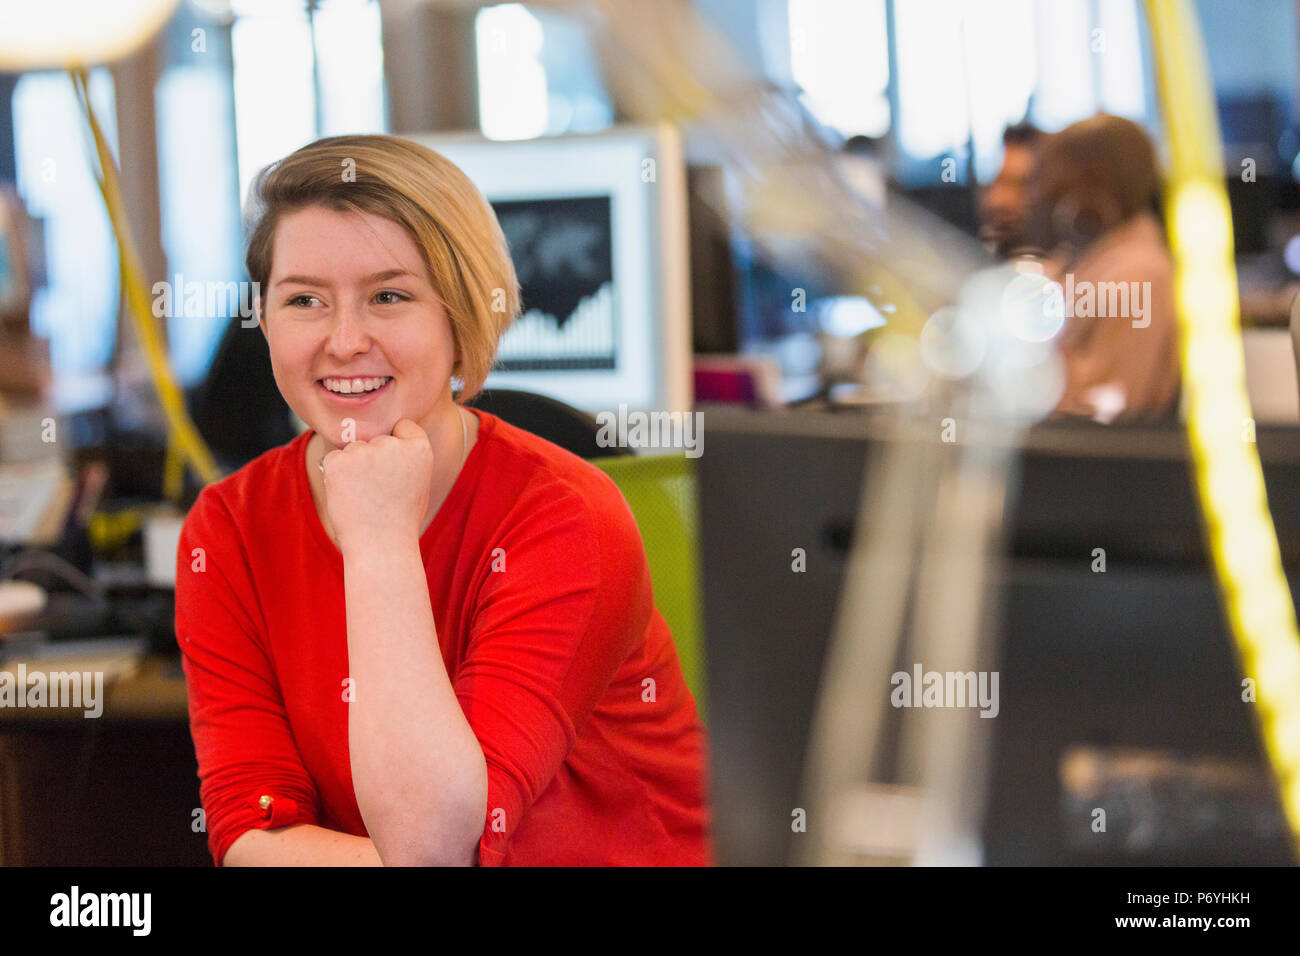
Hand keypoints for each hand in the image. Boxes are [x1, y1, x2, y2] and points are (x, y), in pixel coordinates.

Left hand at [320, 418, 433, 556]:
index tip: (394, 465)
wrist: (380, 546)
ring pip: (354, 449)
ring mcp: (363, 451)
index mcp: (419, 448)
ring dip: (354, 467)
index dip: (397, 443)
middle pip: (376, 439)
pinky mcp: (338, 461)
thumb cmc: (401, 519)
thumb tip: (391, 438)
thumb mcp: (419, 483)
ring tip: (364, 497)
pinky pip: (334, 459)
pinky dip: (336, 474)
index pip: (403, 427)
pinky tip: (349, 496)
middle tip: (378, 490)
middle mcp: (392, 444)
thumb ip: (408, 457)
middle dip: (374, 458)